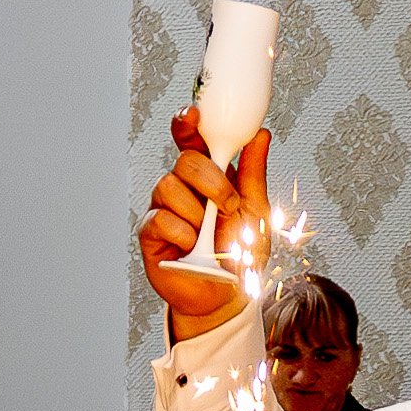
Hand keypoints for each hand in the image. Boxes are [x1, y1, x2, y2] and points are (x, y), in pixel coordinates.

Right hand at [139, 116, 269, 338]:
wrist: (226, 297)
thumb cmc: (238, 255)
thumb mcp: (256, 213)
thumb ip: (254, 175)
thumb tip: (260, 136)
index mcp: (206, 178)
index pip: (190, 141)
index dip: (188, 123)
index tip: (194, 114)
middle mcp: (182, 188)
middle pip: (184, 160)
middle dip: (211, 180)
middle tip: (228, 205)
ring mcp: (163, 209)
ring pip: (169, 186)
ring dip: (198, 213)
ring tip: (208, 235)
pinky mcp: (151, 234)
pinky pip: (160, 219)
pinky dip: (182, 233)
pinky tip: (191, 248)